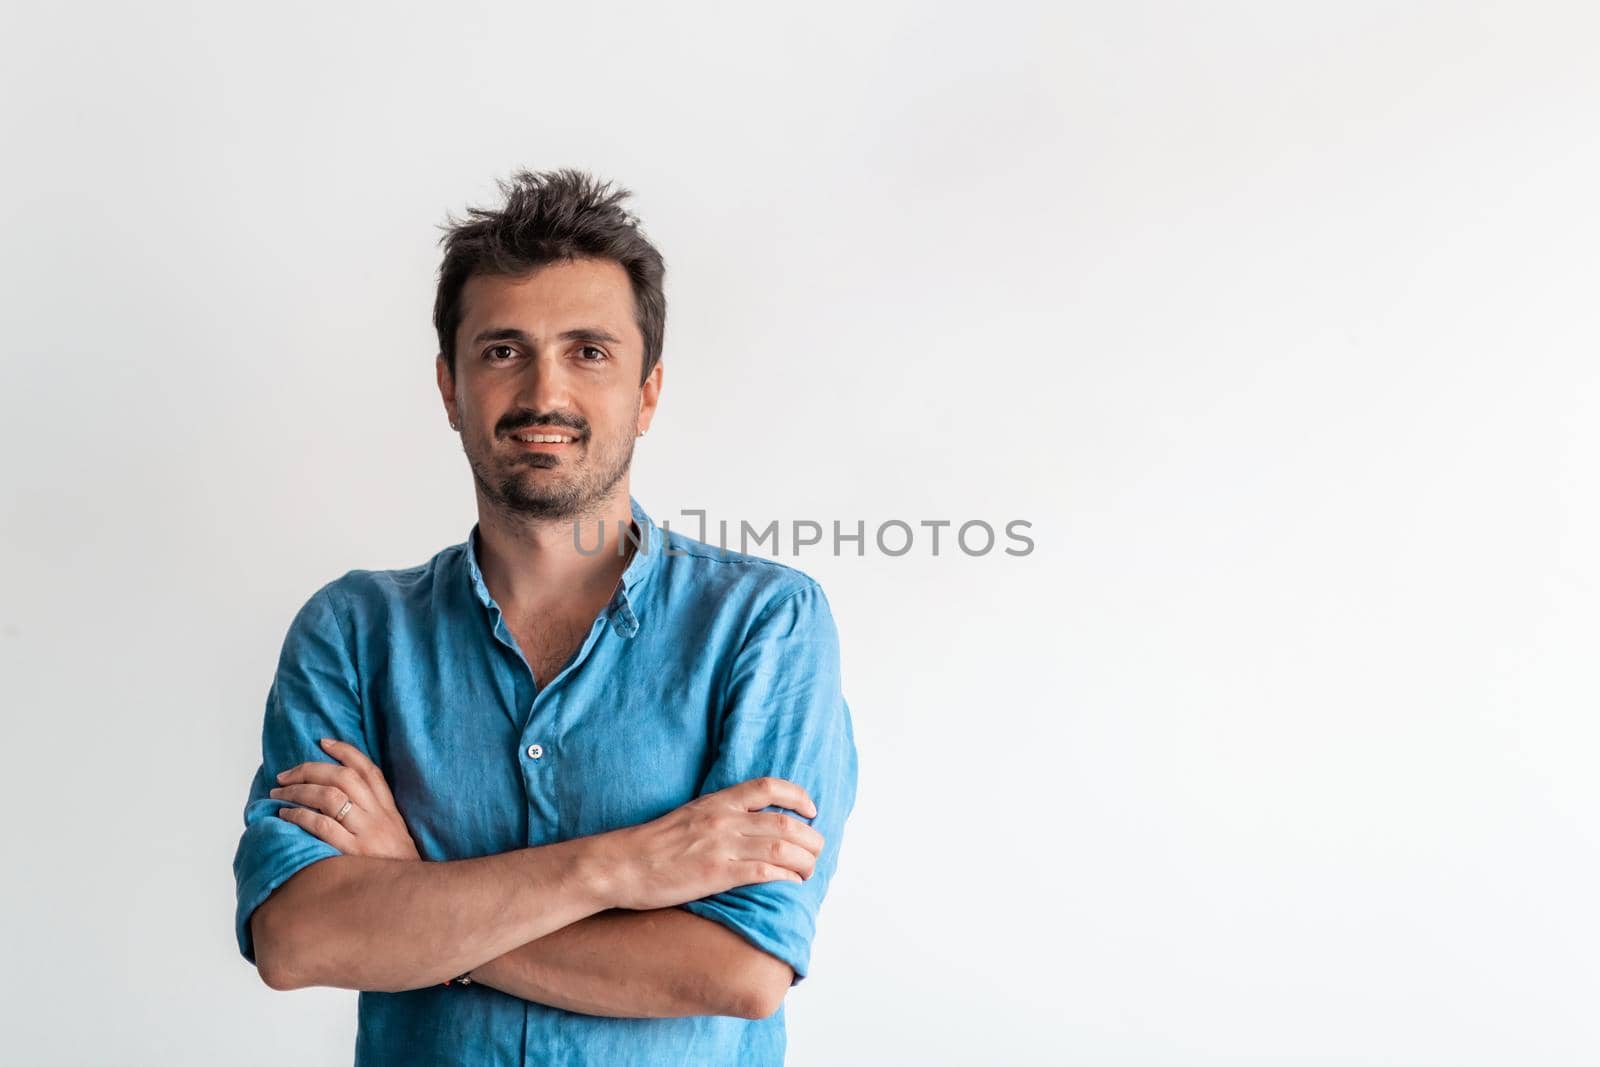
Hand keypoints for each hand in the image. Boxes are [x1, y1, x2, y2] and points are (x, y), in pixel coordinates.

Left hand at [271, 737, 421, 860]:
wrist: (409, 894)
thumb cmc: (394, 864)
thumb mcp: (392, 831)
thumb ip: (373, 812)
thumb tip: (337, 795)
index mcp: (388, 808)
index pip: (368, 770)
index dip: (345, 751)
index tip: (323, 742)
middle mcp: (378, 815)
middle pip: (343, 778)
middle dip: (309, 770)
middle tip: (284, 775)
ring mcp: (366, 833)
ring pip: (329, 798)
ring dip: (298, 791)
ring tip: (278, 794)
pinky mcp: (353, 853)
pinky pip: (322, 826)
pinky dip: (300, 816)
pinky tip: (285, 815)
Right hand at [597, 777, 824, 910]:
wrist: (621, 864)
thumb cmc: (652, 845)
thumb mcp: (689, 817)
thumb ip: (718, 817)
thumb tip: (748, 826)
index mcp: (717, 802)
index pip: (768, 787)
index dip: (797, 796)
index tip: (811, 810)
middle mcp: (724, 820)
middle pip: (785, 823)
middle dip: (811, 838)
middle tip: (817, 852)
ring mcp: (721, 847)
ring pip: (782, 848)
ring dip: (805, 861)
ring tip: (809, 872)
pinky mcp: (716, 874)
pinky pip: (763, 872)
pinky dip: (785, 878)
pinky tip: (791, 884)